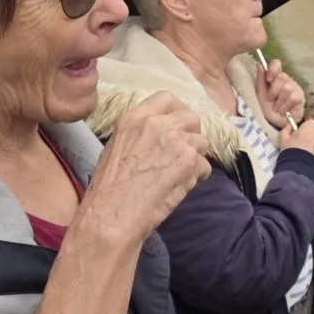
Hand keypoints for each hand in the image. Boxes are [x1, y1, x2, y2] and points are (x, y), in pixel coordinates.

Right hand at [83, 92, 211, 240]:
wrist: (112, 214)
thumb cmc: (109, 188)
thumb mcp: (118, 146)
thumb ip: (142, 134)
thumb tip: (164, 134)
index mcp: (136, 117)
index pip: (167, 98)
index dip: (177, 112)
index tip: (177, 126)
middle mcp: (157, 124)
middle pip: (191, 117)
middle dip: (191, 135)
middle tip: (182, 153)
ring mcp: (176, 140)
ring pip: (202, 142)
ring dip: (194, 158)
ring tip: (178, 174)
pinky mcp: (189, 161)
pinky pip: (205, 166)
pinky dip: (197, 177)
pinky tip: (179, 187)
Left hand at [256, 58, 305, 126]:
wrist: (274, 123)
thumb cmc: (266, 108)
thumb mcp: (260, 94)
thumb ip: (260, 80)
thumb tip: (260, 64)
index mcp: (274, 77)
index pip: (276, 64)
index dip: (273, 69)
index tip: (268, 79)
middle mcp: (286, 80)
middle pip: (282, 77)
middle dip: (273, 91)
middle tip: (270, 100)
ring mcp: (295, 88)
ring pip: (287, 88)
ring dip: (279, 101)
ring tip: (277, 108)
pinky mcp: (301, 97)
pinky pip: (294, 97)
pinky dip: (286, 106)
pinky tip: (284, 111)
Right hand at [279, 118, 313, 166]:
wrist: (298, 168)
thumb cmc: (290, 151)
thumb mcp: (283, 139)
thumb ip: (286, 129)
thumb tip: (289, 126)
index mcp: (308, 129)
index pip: (311, 122)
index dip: (306, 127)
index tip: (301, 131)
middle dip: (310, 137)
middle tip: (302, 144)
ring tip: (305, 154)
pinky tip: (309, 160)